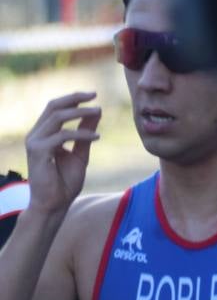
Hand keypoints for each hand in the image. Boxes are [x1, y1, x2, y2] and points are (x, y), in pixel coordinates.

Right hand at [25, 91, 100, 214]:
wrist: (55, 204)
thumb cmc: (65, 182)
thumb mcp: (81, 153)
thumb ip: (85, 133)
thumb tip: (97, 112)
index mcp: (44, 134)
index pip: (55, 108)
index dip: (73, 99)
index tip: (93, 95)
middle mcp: (36, 135)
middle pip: (53, 107)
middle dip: (74, 98)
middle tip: (95, 95)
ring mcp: (35, 143)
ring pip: (57, 117)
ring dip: (80, 112)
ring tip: (98, 111)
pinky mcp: (38, 152)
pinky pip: (62, 136)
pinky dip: (81, 134)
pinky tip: (96, 136)